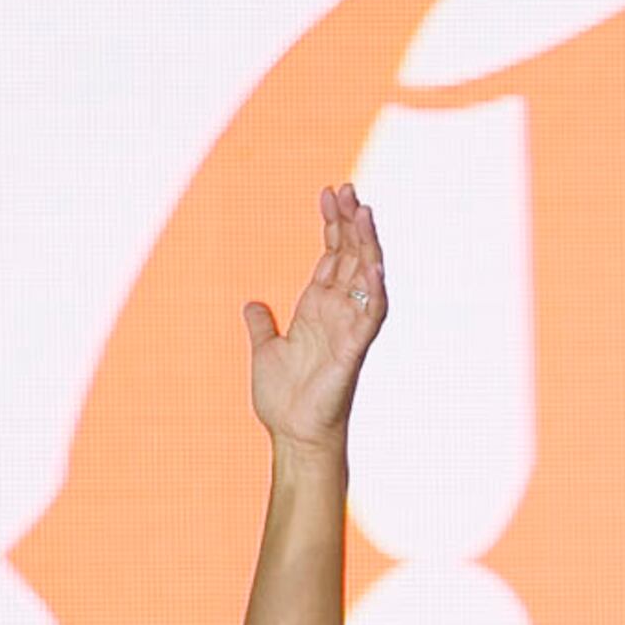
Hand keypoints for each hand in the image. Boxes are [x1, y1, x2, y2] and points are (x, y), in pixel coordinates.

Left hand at [244, 181, 384, 444]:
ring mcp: (348, 329)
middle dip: (350, 222)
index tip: (329, 194)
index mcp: (317, 308)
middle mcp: (337, 313)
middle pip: (351, 257)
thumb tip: (252, 304)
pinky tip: (372, 266)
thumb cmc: (284, 400)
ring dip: (366, 245)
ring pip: (365, 278)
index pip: (332, 256)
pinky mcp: (354, 350)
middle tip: (348, 189)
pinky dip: (373, 291)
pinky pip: (369, 316)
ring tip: (364, 211)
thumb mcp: (265, 350)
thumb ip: (261, 325)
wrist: (292, 435)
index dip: (333, 225)